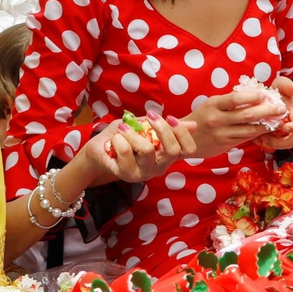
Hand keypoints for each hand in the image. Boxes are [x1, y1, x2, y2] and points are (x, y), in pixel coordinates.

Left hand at [80, 115, 194, 185]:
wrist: (98, 149)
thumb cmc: (125, 136)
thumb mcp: (146, 126)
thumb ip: (166, 126)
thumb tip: (194, 124)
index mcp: (166, 155)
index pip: (188, 150)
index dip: (183, 133)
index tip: (170, 117)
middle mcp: (158, 167)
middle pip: (172, 150)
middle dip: (161, 128)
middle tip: (149, 116)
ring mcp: (143, 173)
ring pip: (147, 150)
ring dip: (133, 133)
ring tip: (123, 128)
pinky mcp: (125, 174)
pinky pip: (126, 152)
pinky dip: (119, 139)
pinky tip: (114, 140)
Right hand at [186, 91, 281, 153]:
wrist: (185, 139)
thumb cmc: (202, 117)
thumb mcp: (211, 105)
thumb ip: (228, 102)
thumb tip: (253, 95)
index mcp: (213, 104)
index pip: (236, 98)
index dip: (252, 96)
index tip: (266, 94)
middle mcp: (217, 119)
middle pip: (247, 115)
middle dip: (267, 111)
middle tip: (281, 107)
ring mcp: (222, 133)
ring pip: (249, 129)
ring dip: (266, 125)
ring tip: (279, 120)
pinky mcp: (225, 145)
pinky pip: (245, 138)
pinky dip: (258, 134)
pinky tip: (267, 130)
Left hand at [255, 76, 292, 151]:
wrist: (277, 95)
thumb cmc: (281, 90)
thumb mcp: (284, 84)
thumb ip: (288, 85)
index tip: (284, 126)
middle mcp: (288, 126)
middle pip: (288, 141)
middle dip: (277, 141)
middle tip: (265, 135)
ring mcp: (279, 132)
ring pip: (277, 145)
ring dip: (266, 142)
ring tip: (255, 136)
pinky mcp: (269, 134)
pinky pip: (266, 143)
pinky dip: (258, 140)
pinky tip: (250, 134)